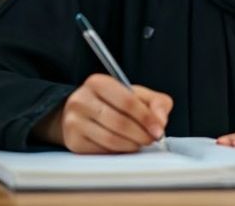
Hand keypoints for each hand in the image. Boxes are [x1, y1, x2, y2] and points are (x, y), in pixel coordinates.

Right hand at [35, 74, 172, 153]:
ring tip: (140, 142)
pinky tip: (125, 146)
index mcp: (97, 82)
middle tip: (151, 138)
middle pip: (119, 122)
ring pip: (111, 139)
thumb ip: (156, 103)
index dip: (146, 117)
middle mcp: (81, 100)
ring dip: (132, 145)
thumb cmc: (112, 103)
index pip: (127, 101)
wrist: (81, 113)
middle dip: (141, 134)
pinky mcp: (74, 141)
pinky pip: (102, 151)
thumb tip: (160, 121)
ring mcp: (74, 122)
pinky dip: (119, 151)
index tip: (159, 129)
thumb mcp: (135, 94)